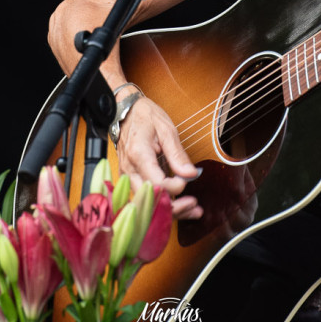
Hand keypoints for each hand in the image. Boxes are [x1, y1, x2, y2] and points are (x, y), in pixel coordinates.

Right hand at [116, 95, 203, 220]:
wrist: (125, 112)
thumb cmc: (145, 117)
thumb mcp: (166, 129)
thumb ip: (177, 154)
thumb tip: (191, 174)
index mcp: (138, 154)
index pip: (156, 183)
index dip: (175, 187)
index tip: (189, 180)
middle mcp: (129, 169)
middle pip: (149, 199)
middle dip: (173, 206)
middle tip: (195, 204)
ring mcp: (127, 177)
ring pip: (146, 204)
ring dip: (169, 210)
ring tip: (193, 210)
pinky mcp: (130, 180)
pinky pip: (145, 198)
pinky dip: (162, 205)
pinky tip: (181, 207)